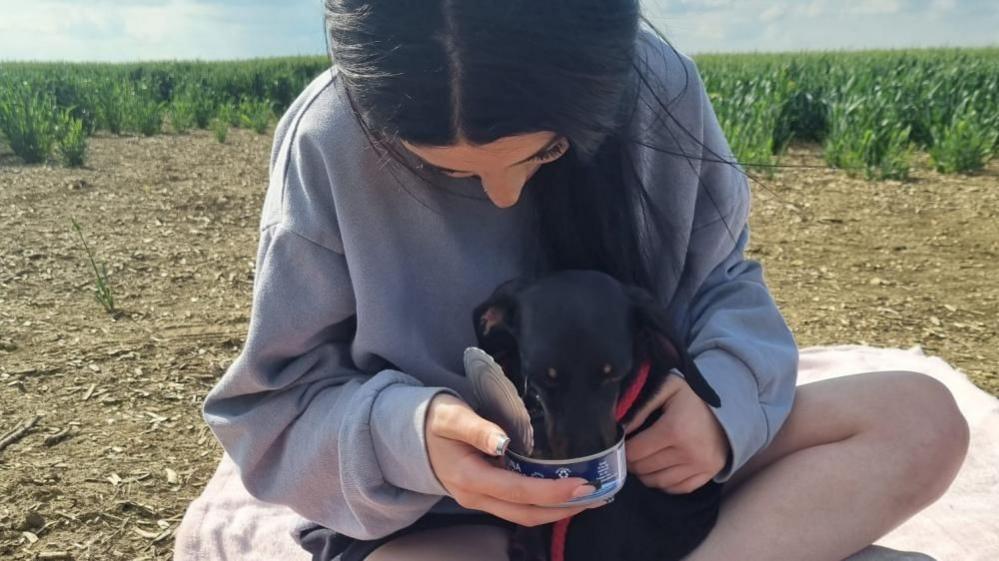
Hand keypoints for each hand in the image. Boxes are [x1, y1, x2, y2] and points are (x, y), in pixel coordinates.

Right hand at [425, 393, 600, 525]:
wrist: (408, 434)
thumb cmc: (432, 420)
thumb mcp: (451, 417)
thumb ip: (477, 429)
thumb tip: (502, 442)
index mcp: (470, 478)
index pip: (519, 493)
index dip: (553, 493)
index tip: (582, 485)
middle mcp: (476, 496)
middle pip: (526, 514)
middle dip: (564, 509)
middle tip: (597, 495)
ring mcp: (480, 499)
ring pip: (523, 515)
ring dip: (556, 509)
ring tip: (588, 497)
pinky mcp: (485, 494)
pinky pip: (518, 506)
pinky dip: (543, 502)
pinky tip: (561, 491)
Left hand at [622, 373, 728, 493]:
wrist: (731, 405)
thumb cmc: (693, 395)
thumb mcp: (667, 388)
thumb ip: (641, 407)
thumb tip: (622, 429)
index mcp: (674, 429)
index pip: (635, 452)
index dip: (623, 450)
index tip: (623, 443)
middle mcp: (688, 452)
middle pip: (644, 469)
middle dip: (632, 462)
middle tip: (632, 452)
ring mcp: (700, 465)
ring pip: (659, 482)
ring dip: (646, 474)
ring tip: (644, 461)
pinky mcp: (709, 473)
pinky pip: (679, 489)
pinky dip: (665, 484)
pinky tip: (660, 471)